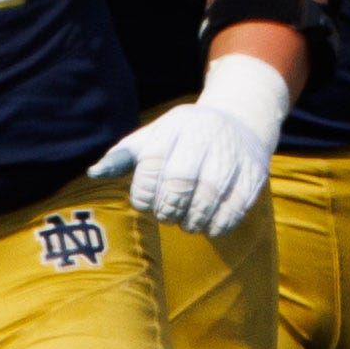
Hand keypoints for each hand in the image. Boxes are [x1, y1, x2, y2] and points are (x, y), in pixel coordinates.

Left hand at [92, 53, 288, 235]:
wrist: (239, 122)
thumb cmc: (183, 138)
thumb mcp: (152, 138)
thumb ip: (122, 157)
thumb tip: (94, 173)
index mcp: (174, 127)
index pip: (152, 164)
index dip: (144, 192)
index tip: (145, 202)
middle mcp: (205, 135)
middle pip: (181, 180)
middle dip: (168, 207)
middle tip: (166, 216)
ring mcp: (232, 153)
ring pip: (210, 195)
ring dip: (193, 219)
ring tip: (186, 223)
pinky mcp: (254, 172)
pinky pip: (237, 205)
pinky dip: (220, 223)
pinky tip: (209, 226)